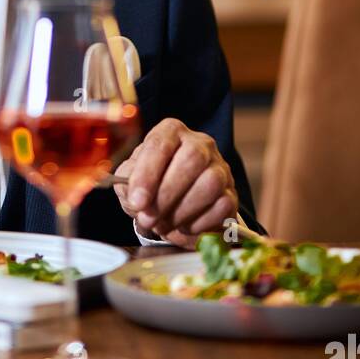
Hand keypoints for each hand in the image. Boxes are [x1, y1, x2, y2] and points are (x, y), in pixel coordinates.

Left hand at [112, 117, 237, 249]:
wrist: (175, 202)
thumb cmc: (151, 183)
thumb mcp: (131, 178)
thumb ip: (127, 183)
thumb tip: (135, 197)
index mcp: (171, 132)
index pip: (160, 144)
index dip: (147, 174)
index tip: (137, 201)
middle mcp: (200, 144)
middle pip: (191, 160)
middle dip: (166, 195)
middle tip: (148, 218)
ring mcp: (220, 168)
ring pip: (210, 183)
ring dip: (182, 211)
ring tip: (164, 224)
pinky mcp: (231, 194)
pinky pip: (223, 207)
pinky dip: (200, 223)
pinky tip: (184, 227)